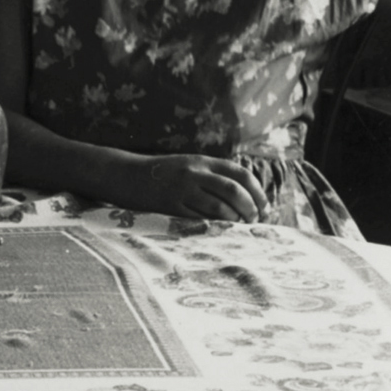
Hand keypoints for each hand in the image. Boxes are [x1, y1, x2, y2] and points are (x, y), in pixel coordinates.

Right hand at [131, 153, 270, 222]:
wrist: (127, 175)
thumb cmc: (164, 173)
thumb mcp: (190, 163)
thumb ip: (215, 174)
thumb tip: (248, 195)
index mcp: (202, 161)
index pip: (240, 174)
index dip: (257, 192)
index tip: (263, 206)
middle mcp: (193, 173)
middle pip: (233, 191)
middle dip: (250, 208)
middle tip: (253, 219)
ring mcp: (181, 190)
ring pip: (219, 207)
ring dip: (234, 220)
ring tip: (237, 225)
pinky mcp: (170, 206)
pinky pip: (200, 219)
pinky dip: (215, 226)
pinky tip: (219, 230)